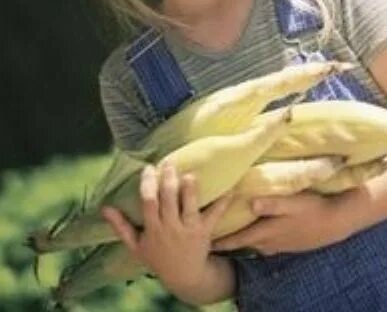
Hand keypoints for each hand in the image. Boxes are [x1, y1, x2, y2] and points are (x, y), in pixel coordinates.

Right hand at [102, 162, 232, 291]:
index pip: (148, 202)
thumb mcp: (136, 246)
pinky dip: (222, 202)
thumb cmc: (158, 258)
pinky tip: (229, 188)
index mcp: (153, 228)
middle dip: (168, 179)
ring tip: (189, 173)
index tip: (149, 167)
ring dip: (190, 188)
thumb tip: (104, 207)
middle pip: (168, 199)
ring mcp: (188, 230)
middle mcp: (170, 227)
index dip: (148, 183)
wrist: (184, 277)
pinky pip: (214, 215)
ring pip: (189, 205)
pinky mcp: (205, 232)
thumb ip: (121, 226)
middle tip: (169, 162)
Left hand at [212, 190, 350, 254]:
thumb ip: (272, 204)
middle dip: (230, 241)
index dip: (224, 241)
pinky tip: (258, 233)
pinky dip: (257, 240)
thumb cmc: (312, 208)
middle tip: (213, 239)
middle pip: (245, 243)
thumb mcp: (292, 202)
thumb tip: (251, 203)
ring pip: (256, 244)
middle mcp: (272, 241)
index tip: (208, 243)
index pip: (240, 238)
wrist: (335, 222)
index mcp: (269, 231)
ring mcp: (281, 244)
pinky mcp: (288, 243)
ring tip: (231, 235)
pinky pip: (267, 244)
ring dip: (243, 240)